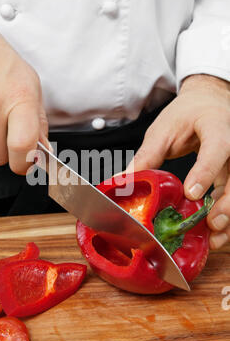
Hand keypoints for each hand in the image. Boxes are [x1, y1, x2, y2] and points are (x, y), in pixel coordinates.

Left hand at [126, 74, 229, 249]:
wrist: (209, 103)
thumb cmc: (188, 113)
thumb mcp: (163, 130)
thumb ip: (147, 156)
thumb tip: (121, 181)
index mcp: (216, 126)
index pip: (217, 148)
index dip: (206, 172)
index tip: (191, 193)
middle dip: (228, 204)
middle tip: (212, 224)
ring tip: (215, 237)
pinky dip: (226, 215)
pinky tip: (214, 231)